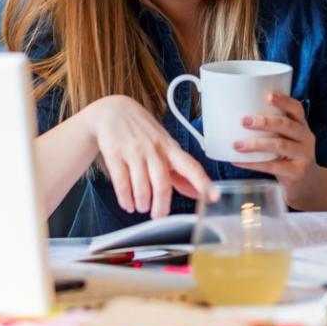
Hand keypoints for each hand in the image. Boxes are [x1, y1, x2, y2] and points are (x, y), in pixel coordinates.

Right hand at [91, 95, 212, 218]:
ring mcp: (134, 151)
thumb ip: (180, 172)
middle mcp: (154, 149)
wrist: (112, 110)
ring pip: (142, 188)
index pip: (191, 167)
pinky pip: (122, 185)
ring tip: (142, 207)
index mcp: (170, 148)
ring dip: (143, 204)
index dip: (203, 183)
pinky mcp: (115, 154)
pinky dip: (126, 200)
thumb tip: (198, 193)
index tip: (214, 197)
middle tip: (158, 215)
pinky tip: (128, 204)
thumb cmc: (142, 131)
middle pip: (163, 184)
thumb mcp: (164, 146)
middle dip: (161, 206)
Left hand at [231, 91, 326, 208]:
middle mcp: (306, 138)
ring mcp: (303, 156)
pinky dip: (253, 163)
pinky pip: (272, 166)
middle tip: (244, 121)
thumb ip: (273, 130)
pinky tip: (238, 162)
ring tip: (237, 144)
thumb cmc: (290, 159)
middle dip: (265, 121)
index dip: (284, 100)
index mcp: (302, 126)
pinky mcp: (297, 173)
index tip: (268, 95)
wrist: (308, 186)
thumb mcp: (289, 141)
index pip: (297, 109)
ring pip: (279, 145)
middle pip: (287, 125)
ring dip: (256, 144)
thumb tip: (235, 119)